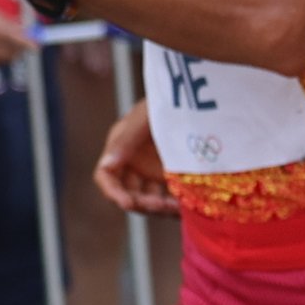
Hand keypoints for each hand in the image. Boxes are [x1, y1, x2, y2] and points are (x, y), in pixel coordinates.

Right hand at [0, 11, 35, 68]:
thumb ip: (8, 23)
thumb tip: (26, 31)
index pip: (9, 37)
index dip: (24, 43)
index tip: (36, 47)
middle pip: (10, 53)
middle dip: (21, 49)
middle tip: (27, 44)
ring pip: (4, 60)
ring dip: (12, 53)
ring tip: (7, 43)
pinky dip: (1, 57)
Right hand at [95, 101, 178, 215]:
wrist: (198, 97)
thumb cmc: (169, 99)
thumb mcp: (147, 115)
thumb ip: (127, 138)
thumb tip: (106, 165)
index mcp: (120, 147)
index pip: (106, 176)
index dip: (113, 193)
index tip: (129, 203)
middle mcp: (133, 163)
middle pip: (129, 193)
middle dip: (143, 204)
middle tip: (163, 206)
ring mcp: (153, 170)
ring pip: (149, 199)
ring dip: (160, 208)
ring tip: (179, 207)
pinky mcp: (173, 176)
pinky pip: (170, 197)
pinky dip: (176, 205)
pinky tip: (189, 206)